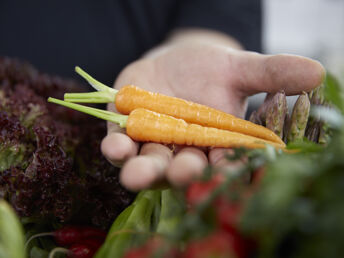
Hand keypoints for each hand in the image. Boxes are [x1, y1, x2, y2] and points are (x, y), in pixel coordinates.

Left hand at [101, 31, 324, 190]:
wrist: (174, 62)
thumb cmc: (210, 70)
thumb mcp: (239, 69)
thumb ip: (270, 75)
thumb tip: (316, 72)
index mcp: (214, 143)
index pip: (223, 161)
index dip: (226, 167)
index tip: (227, 169)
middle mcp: (183, 150)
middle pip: (183, 167)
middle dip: (181, 171)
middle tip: (183, 172)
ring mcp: (151, 143)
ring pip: (147, 163)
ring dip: (142, 170)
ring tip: (137, 174)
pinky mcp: (125, 130)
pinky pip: (119, 144)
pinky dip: (116, 148)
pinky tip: (115, 147)